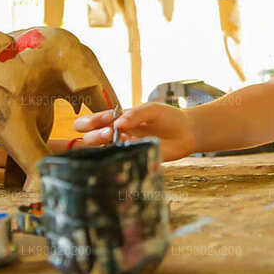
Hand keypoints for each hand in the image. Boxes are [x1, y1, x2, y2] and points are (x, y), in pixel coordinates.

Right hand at [72, 102, 195, 161]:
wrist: (186, 131)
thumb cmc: (166, 117)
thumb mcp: (151, 109)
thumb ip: (135, 114)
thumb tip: (118, 123)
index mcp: (114, 121)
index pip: (88, 123)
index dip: (87, 123)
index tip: (100, 121)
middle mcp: (114, 137)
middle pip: (88, 141)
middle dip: (94, 136)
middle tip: (110, 132)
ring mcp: (123, 150)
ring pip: (100, 154)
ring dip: (105, 147)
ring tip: (121, 139)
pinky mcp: (134, 161)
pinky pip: (121, 163)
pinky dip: (124, 155)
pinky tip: (133, 147)